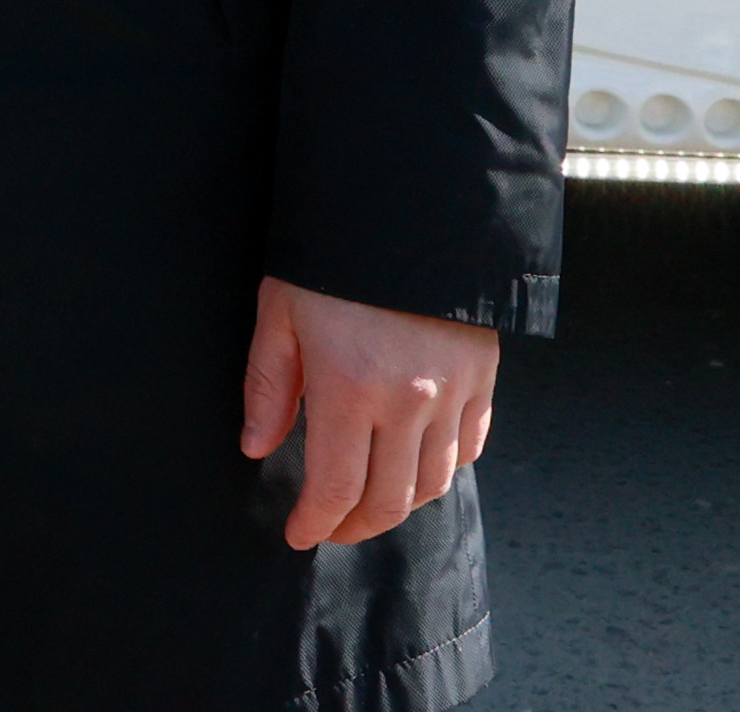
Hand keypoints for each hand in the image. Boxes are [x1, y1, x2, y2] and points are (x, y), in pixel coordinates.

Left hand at [239, 274, 498, 550]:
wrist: (408, 206)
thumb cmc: (331, 256)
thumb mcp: (280, 312)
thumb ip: (268, 385)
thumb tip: (256, 446)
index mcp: (349, 387)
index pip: (336, 488)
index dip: (316, 522)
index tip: (298, 533)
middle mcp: (408, 400)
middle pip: (389, 500)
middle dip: (356, 526)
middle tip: (331, 526)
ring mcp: (453, 391)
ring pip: (434, 482)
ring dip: (400, 505)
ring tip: (370, 503)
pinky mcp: (482, 375)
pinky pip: (469, 446)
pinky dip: (444, 467)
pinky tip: (417, 465)